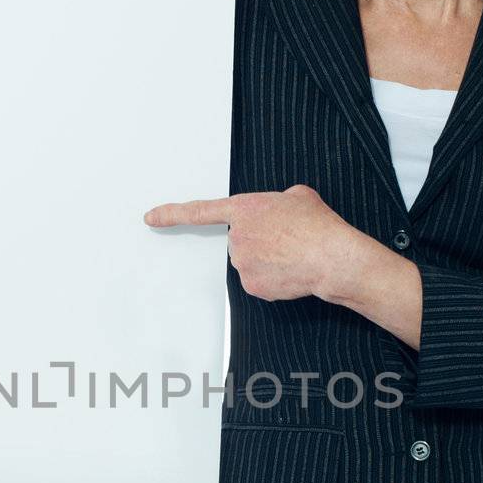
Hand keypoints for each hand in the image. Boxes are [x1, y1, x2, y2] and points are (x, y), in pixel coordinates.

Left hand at [143, 184, 373, 301]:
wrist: (331, 257)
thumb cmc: (317, 226)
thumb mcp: (297, 195)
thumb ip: (276, 202)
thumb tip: (278, 212)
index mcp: (244, 209)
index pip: (198, 211)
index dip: (171, 214)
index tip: (151, 218)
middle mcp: (236, 238)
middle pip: (239, 241)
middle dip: (258, 241)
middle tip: (284, 239)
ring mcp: (241, 264)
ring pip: (249, 263)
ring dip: (267, 260)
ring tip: (292, 254)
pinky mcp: (251, 286)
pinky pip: (258, 281)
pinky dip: (272, 279)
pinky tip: (290, 271)